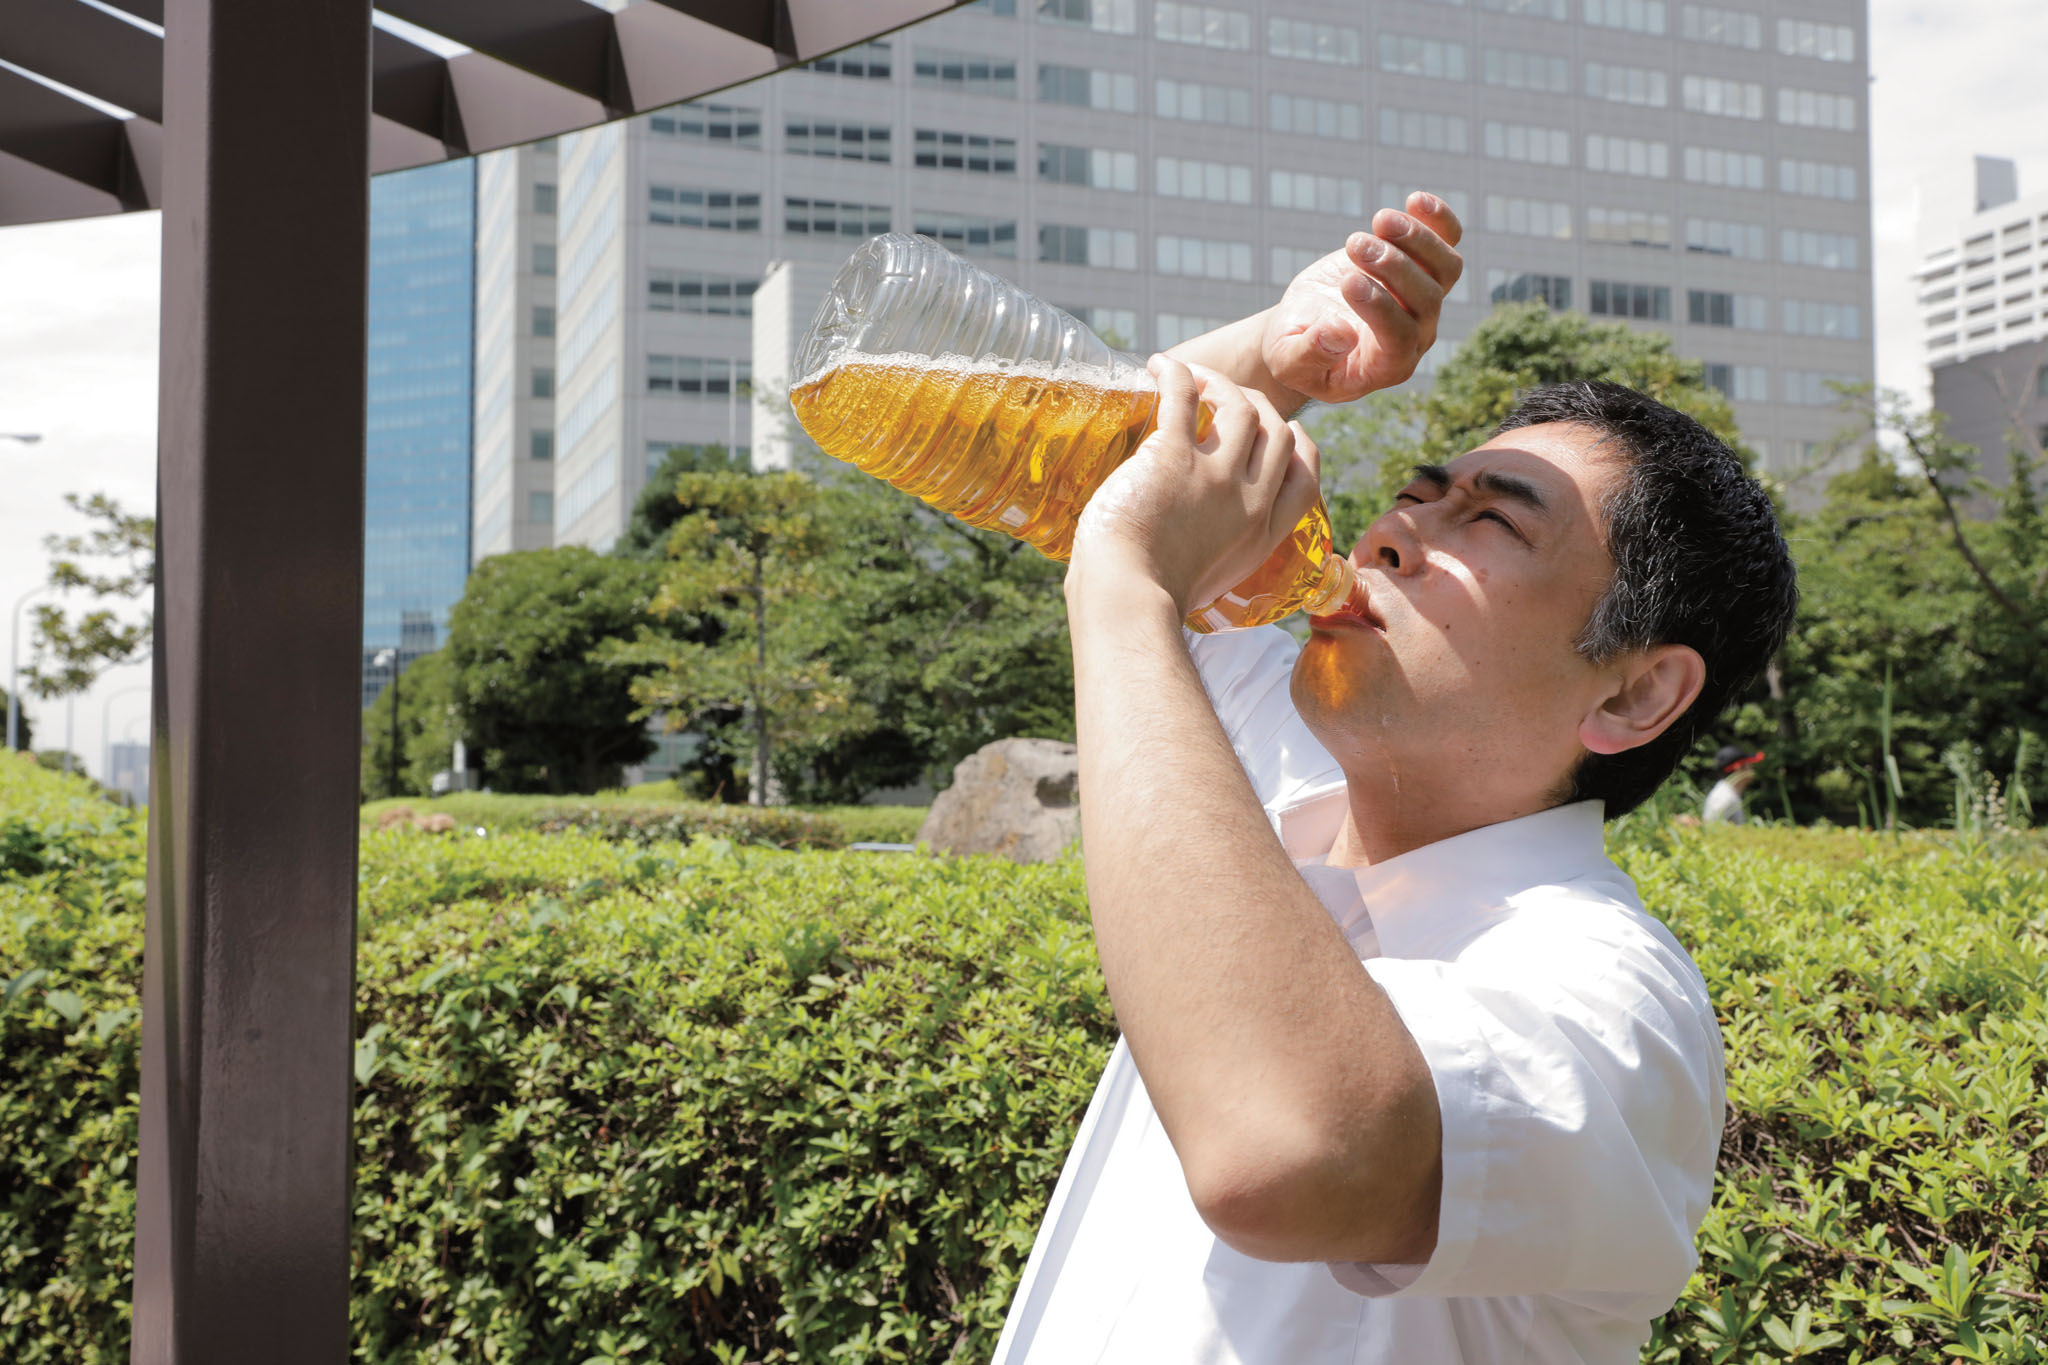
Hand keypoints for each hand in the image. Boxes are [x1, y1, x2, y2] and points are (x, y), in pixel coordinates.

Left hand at [1070, 356, 1321, 614]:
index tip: (1286, 431)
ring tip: (1195, 376)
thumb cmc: (1148, 600)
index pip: (1305, 479)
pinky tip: (1160, 366)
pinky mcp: (1172, 457)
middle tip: (1226, 395)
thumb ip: (1213, 555)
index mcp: (1261, 536)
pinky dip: (1176, 373)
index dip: (1300, 446)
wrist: (1127, 600)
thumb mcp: (1207, 584)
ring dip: (1220, 382)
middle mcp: (1248, 502)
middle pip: (1276, 432)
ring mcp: (1214, 477)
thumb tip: (1189, 542)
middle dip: (1258, 404)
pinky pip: (1184, 396)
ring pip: (1241, 407)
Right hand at [1261, 192, 1463, 405]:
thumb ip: (1309, 354)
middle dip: (1393, 268)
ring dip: (1418, 240)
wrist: (1305, 327)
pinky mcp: (1422, 268)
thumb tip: (1339, 334)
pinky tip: (1414, 201)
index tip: (1347, 281)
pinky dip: (1438, 221)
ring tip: (1380, 220)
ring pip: (1445, 268)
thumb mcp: (1288, 360)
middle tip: (1355, 245)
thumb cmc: (1295, 349)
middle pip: (1426, 299)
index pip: (1400, 337)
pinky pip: (1447, 242)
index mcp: (1385, 366)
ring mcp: (1424, 301)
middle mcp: (1416, 335)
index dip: (1380, 308)